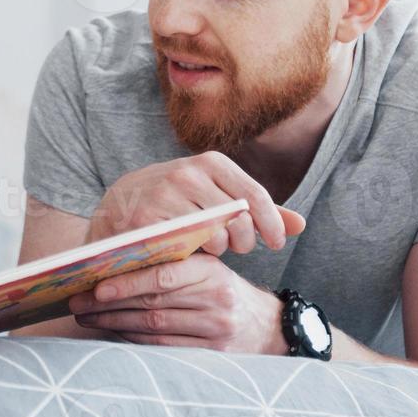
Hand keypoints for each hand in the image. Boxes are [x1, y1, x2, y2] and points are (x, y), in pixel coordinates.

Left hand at [69, 252, 286, 353]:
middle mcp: (215, 300)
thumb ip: (172, 263)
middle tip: (77, 302)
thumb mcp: (207, 268)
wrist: (268, 327)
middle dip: (109, 304)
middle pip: (152, 303)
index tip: (95, 285)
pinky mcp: (214, 356)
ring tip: (86, 317)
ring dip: (115, 322)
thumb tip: (114, 262)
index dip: (127, 282)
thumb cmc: (223, 291)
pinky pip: (164, 349)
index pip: (163, 276)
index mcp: (211, 271)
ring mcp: (215, 330)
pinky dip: (134, 340)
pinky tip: (113, 332)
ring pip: (154, 328)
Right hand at [87, 151, 305, 255]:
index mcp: (211, 162)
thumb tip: (300, 225)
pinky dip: (193, 254)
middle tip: (238, 247)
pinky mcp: (147, 219)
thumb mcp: (215, 195)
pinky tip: (190, 252)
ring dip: (219, 249)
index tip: (276, 243)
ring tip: (211, 247)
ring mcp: (165, 195)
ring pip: (216, 235)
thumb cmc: (176, 203)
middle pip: (239, 218)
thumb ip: (255, 210)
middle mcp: (189, 173)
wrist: (117, 206)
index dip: (271, 222)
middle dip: (246, 240)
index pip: (254, 194)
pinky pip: (187, 247)